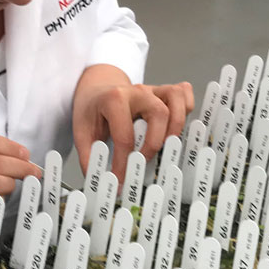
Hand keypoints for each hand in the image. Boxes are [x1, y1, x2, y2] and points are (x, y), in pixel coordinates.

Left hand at [73, 65, 194, 181]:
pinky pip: (184, 93)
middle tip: (144, 162)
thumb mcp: (82, 131)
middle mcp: (137, 91)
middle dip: (154, 143)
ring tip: (166, 146)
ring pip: (177, 99)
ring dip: (176, 125)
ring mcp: (153, 89)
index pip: (125, 135)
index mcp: (114, 99)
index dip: (123, 162)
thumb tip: (100, 180)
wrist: (97, 88)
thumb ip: (89, 156)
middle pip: (159, 113)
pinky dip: (186, 109)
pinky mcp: (163, 91)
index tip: (121, 179)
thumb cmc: (93, 110)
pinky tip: (175, 126)